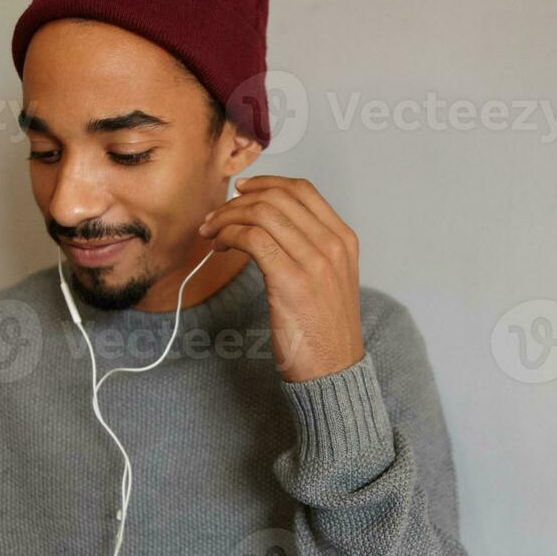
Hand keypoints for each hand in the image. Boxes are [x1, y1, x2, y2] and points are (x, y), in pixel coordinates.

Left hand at [197, 176, 364, 381]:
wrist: (333, 371)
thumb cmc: (325, 331)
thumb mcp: (330, 280)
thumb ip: (310, 248)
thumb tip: (268, 224)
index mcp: (344, 240)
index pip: (303, 190)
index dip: (267, 183)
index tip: (243, 191)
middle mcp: (333, 245)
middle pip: (278, 197)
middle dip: (239, 201)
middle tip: (217, 215)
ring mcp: (315, 262)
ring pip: (262, 213)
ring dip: (228, 217)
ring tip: (212, 232)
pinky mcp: (291, 280)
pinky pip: (252, 239)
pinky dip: (230, 235)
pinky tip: (221, 245)